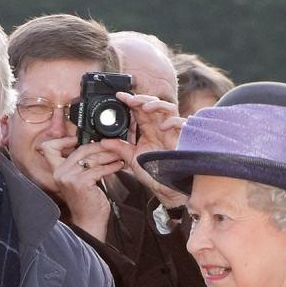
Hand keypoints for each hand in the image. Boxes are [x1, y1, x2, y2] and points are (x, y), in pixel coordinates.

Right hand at [40, 136, 128, 239]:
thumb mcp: (78, 181)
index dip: (63, 140)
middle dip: (99, 146)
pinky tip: (118, 165)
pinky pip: (99, 169)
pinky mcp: (82, 182)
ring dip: (108, 156)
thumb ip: (80, 166)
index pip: (52, 148)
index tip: (76, 138)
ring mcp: (70, 177)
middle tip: (111, 146)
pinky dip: (111, 166)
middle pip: (80, 150)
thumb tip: (93, 150)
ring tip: (118, 156)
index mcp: (57, 170)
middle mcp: (61, 172)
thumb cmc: (86, 204)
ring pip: (92, 159)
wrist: (88, 223)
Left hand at [117, 91, 188, 207]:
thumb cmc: (154, 174)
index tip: (119, 97)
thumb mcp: (132, 160)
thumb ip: (119, 148)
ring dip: (157, 104)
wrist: (167, 189)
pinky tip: (163, 127)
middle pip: (153, 104)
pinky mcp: (182, 140)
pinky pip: (181, 124)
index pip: (139, 110)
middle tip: (130, 100)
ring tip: (146, 108)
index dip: (130, 101)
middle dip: (141, 99)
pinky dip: (172, 122)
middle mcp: (159, 129)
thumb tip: (103, 141)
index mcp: (148, 131)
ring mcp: (171, 133)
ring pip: (168, 108)